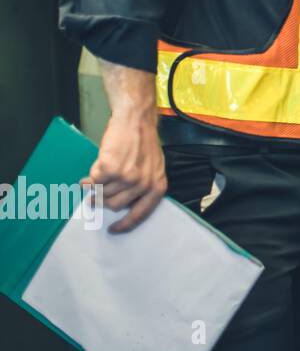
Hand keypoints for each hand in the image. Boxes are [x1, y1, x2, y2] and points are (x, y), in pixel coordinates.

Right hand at [83, 110, 167, 232]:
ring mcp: (127, 178)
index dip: (126, 225)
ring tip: (95, 176)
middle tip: (94, 196)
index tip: (114, 230)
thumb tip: (119, 204)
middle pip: (115, 205)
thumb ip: (141, 186)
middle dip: (103, 200)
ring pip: (102, 194)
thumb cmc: (143, 142)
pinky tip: (97, 165)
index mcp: (157, 186)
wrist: (135, 120)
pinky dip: (92, 174)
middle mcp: (144, 184)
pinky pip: (95, 180)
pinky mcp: (112, 169)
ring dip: (95, 186)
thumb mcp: (152, 167)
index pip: (140, 214)